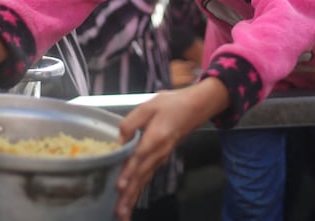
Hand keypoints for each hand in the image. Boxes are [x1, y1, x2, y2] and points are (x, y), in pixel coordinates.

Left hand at [115, 79, 228, 219]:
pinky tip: (133, 199)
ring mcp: (161, 157)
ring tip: (124, 213)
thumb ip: (131, 122)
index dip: (129, 172)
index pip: (139, 158)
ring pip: (145, 180)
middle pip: (142, 176)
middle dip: (130, 195)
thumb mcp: (149, 106)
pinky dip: (140, 190)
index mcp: (156, 137)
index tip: (120, 186)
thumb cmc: (172, 104)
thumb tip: (118, 139)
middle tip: (119, 212)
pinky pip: (149, 177)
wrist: (196, 107)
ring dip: (134, 197)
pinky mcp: (161, 158)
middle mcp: (159, 152)